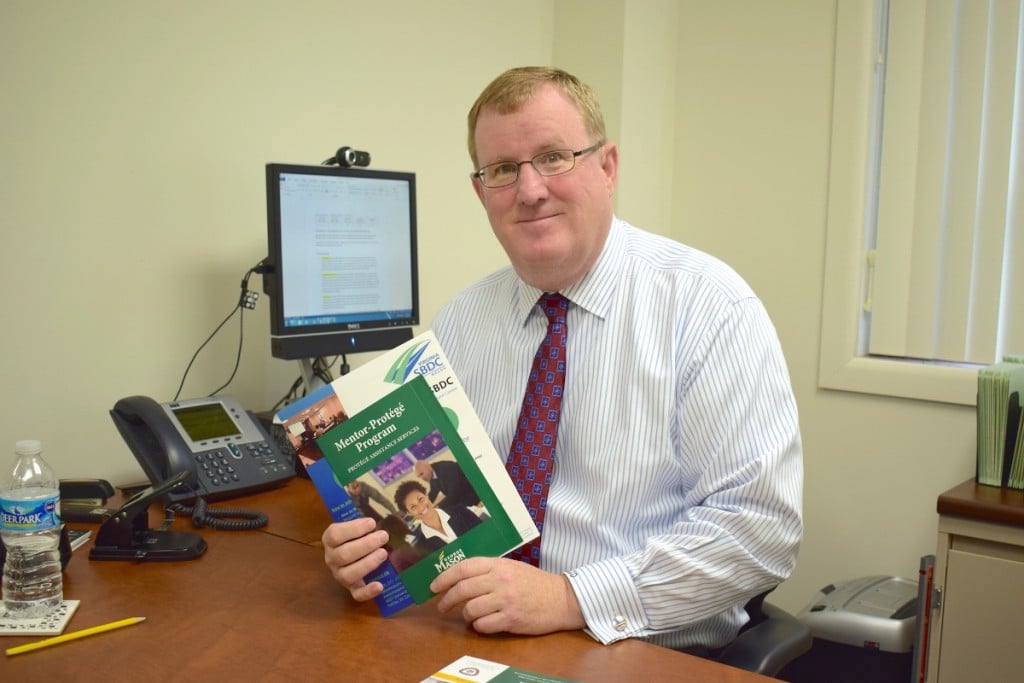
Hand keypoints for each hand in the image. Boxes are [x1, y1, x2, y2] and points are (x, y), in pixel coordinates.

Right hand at [321, 517, 389, 601]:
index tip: (372, 523)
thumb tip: (384, 515)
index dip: (354, 529)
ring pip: (348, 575)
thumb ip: (364, 522)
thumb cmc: (358, 533)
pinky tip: (380, 586)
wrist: (355, 549)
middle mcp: (332, 558)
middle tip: (383, 536)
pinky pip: (356, 595)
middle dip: (366, 545)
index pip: (335, 535)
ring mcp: (340, 575)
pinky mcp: (352, 588)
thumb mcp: (357, 525)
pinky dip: (368, 592)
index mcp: (330, 539)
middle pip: (343, 555)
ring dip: (367, 564)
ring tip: (384, 553)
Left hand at [430, 556, 584, 634]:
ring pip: (470, 609)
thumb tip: (458, 578)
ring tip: (469, 615)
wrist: (561, 598)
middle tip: (442, 606)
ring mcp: (505, 600)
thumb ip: (488, 570)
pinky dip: (479, 626)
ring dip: (465, 614)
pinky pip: (483, 625)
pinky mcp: (511, 619)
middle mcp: (500, 580)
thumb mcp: (511, 568)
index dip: (444, 577)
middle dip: (446, 599)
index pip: (463, 568)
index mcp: (499, 564)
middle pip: (462, 589)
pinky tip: (483, 623)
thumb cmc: (534, 583)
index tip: (434, 586)